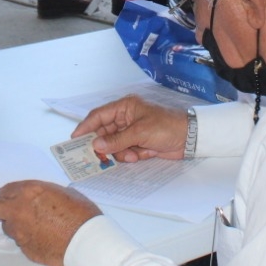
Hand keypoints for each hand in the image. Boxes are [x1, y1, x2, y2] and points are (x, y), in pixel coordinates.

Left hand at [0, 181, 100, 265]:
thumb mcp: (63, 192)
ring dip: (16, 225)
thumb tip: (37, 198)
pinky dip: (29, 238)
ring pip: (7, 226)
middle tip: (6, 209)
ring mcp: (20, 232)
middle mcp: (18, 211)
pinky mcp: (25, 249)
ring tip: (36, 226)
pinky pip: (21, 241)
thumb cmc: (81, 213)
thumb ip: (43, 193)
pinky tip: (44, 238)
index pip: (4, 191)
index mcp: (28, 192)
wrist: (87, 242)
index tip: (15, 197)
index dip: (10, 194)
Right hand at [72, 95, 187, 162]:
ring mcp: (132, 131)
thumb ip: (117, 139)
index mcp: (125, 107)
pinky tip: (140, 155)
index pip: (99, 115)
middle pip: (105, 132)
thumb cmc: (165, 127)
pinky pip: (125, 151)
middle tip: (98, 158)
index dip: (86, 127)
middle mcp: (126, 118)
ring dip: (120, 152)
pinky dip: (130, 155)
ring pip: (114, 144)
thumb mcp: (140, 132)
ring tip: (132, 155)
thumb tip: (96, 145)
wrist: (190, 137)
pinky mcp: (139, 143)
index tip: (74, 139)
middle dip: (104, 145)